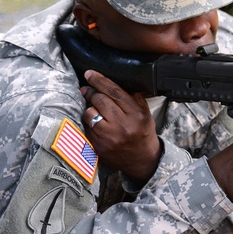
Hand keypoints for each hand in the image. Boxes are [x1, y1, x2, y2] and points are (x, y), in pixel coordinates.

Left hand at [80, 70, 161, 185]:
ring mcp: (109, 137)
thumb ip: (134, 98)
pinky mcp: (99, 146)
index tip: (90, 74)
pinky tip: (94, 121)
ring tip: (92, 107)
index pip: (114, 92)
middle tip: (86, 88)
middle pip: (100, 100)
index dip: (100, 80)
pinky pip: (87, 128)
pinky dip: (89, 122)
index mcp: (136, 114)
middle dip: (91, 91)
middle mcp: (122, 125)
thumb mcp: (145, 114)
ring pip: (89, 114)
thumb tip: (114, 83)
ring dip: (89, 108)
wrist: (142, 160)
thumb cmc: (143, 133)